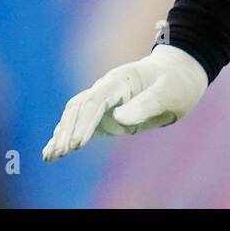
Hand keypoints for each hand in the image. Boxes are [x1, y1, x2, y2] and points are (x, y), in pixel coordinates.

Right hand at [42, 44, 208, 161]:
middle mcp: (107, 87)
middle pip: (80, 107)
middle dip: (69, 130)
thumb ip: (147, 104)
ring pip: (74, 114)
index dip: (85, 122)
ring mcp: (103, 98)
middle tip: (62, 154)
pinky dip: (64, 136)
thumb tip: (119, 118)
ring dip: (62, 134)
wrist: (179, 74)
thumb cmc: (176, 83)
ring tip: (50, 156)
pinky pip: (79, 122)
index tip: (78, 144)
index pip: (96, 100)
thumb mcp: (170, 93)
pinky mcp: (103, 111)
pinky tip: (51, 152)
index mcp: (122, 80)